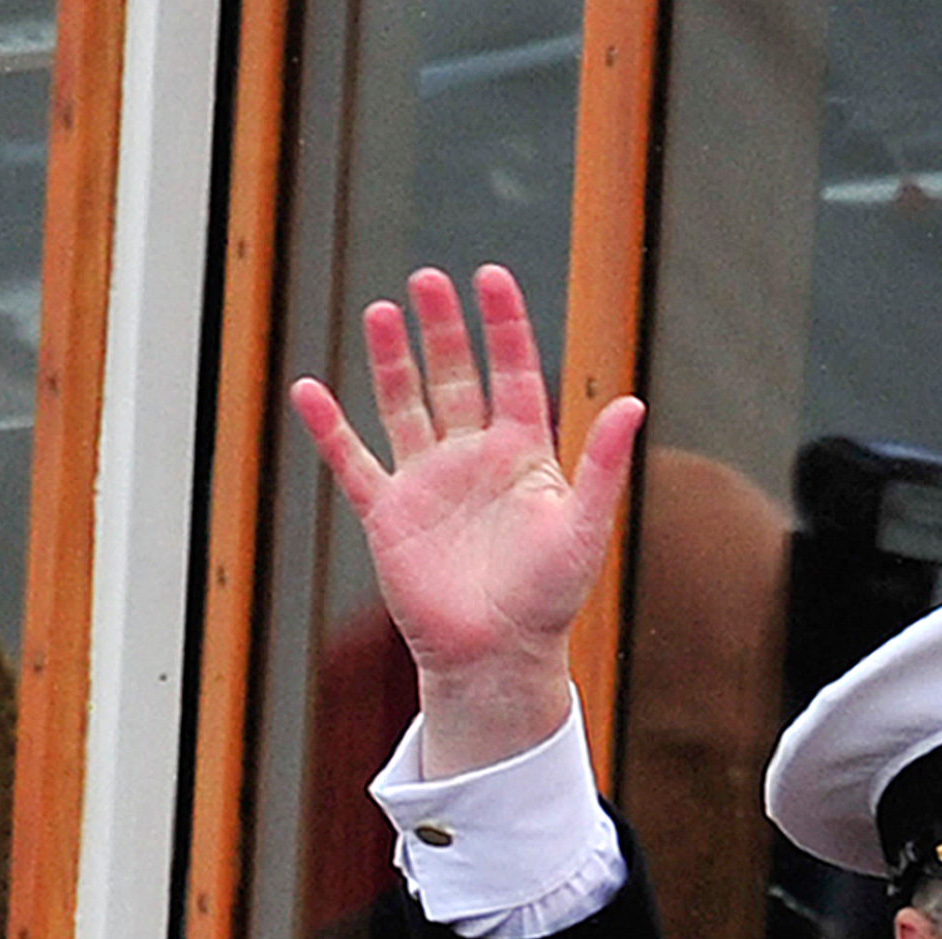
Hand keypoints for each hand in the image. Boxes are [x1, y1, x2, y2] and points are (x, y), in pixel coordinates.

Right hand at [290, 263, 642, 774]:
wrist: (497, 659)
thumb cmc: (548, 601)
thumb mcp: (583, 529)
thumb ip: (603, 466)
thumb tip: (633, 403)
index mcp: (523, 456)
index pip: (515, 373)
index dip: (504, 325)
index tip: (490, 276)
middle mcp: (474, 460)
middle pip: (456, 376)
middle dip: (443, 328)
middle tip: (428, 279)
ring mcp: (428, 484)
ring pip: (405, 406)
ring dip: (393, 361)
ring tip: (382, 311)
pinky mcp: (389, 516)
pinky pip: (353, 463)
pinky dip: (330, 430)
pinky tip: (308, 390)